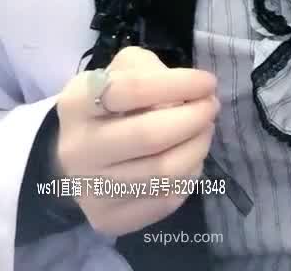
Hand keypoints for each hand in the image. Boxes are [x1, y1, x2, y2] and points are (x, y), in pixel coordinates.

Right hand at [54, 46, 218, 235]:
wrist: (78, 154)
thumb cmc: (110, 102)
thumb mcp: (123, 70)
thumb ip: (152, 72)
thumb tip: (189, 96)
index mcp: (78, 102)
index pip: (132, 89)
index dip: (178, 84)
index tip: (208, 82)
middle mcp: (78, 149)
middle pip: (150, 136)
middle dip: (194, 118)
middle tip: (211, 107)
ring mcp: (90, 190)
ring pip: (163, 173)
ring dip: (197, 147)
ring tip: (204, 130)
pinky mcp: (107, 219)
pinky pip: (165, 201)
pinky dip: (189, 176)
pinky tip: (190, 158)